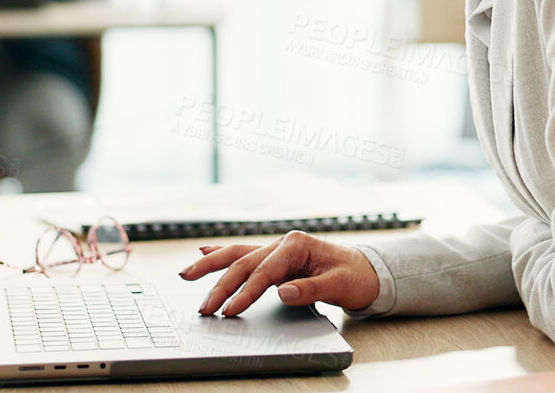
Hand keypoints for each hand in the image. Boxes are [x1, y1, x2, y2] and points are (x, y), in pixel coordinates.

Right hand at [178, 230, 379, 315]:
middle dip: (220, 285)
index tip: (230, 311)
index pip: (264, 271)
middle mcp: (283, 244)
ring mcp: (278, 250)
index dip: (245, 293)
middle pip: (244, 263)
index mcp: (297, 245)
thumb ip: (311, 288)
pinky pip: (245, 256)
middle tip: (203, 307)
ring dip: (211, 266)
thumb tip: (283, 291)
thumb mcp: (340, 285)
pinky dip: (222, 256)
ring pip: (237, 255)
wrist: (368, 271)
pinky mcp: (276, 260)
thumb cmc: (357, 277)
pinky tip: (204, 253)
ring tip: (186, 274)